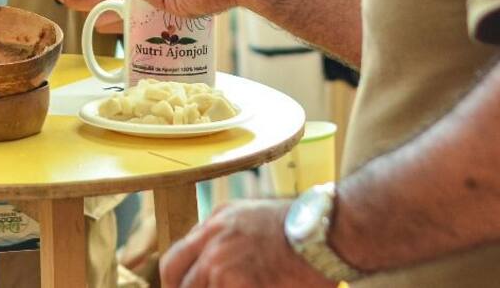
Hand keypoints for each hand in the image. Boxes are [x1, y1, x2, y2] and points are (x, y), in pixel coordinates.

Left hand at [161, 200, 335, 287]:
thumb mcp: (251, 218)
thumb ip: (224, 236)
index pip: (175, 258)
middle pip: (177, 279)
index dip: (177, 282)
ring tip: (247, 283)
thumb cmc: (300, 228)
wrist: (324, 232)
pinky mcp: (237, 281)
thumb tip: (209, 263)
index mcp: (215, 221)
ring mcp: (221, 261)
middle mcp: (212, 239)